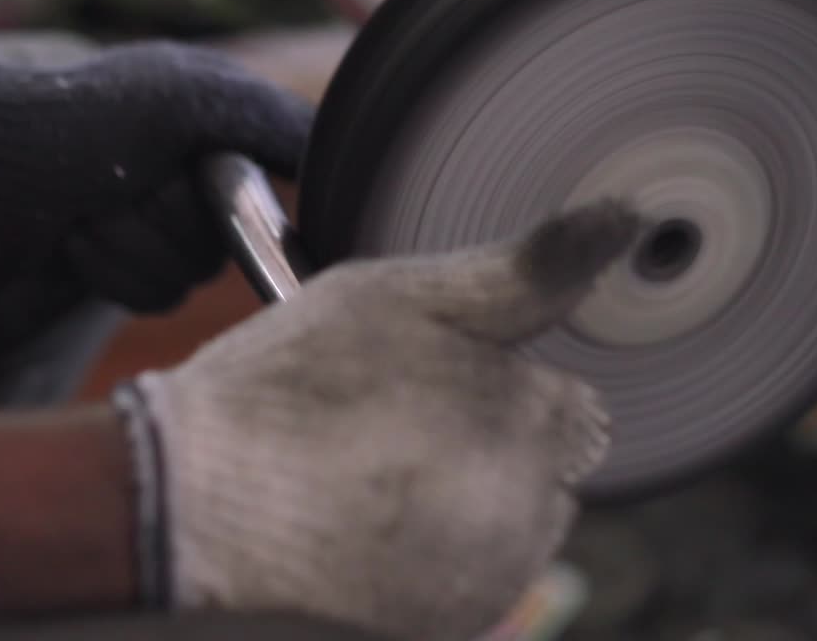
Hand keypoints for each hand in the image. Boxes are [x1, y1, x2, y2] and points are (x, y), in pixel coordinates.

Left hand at [0, 41, 313, 311]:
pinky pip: (152, 297)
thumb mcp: (175, 100)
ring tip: (86, 209)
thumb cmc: (68, 121)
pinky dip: (109, 270)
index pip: (284, 180)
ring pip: (187, 277)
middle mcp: (199, 170)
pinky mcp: (128, 262)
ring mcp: (162, 220)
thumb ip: (265, 119)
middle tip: (115, 186)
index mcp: (219, 121)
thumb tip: (333, 152)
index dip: (240, 199)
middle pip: (230, 241)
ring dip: (127, 247)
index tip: (192, 187)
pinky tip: (75, 237)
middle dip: (162, 221)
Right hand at [119, 200, 641, 639]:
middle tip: (391, 426)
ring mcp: (486, 584)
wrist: (194, 501)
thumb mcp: (403, 297)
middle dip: (493, 445)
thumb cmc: (292, 386)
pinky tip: (364, 525)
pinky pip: (467, 579)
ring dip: (467, 501)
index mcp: (535, 424)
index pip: (571, 408)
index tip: (431, 383)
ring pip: (509, 527)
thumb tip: (622, 217)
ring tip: (371, 473)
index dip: (500, 386)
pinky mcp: (442, 630)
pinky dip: (434, 556)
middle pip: (546, 471)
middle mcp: (530, 517)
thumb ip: (525, 269)